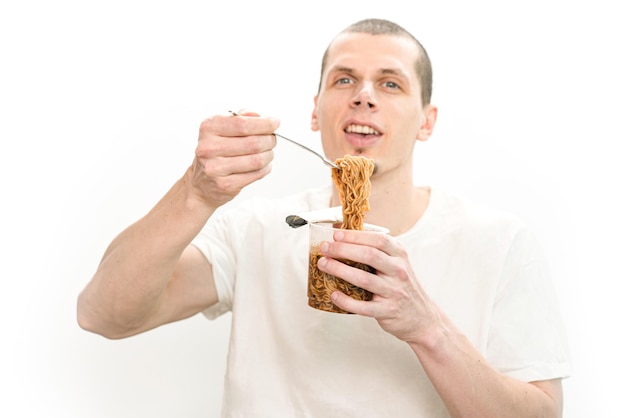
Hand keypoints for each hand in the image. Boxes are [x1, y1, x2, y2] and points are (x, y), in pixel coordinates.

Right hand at [190, 110, 278, 207]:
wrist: (201, 183)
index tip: (275, 123)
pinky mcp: (225, 184)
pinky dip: (265, 168)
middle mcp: (209, 148)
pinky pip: (256, 174)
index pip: (242, 124)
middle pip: (253, 143)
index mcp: (208, 128)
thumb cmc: (216, 152)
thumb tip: (260, 116)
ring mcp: (215, 168)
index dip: (264, 123)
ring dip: (269, 155)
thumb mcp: (222, 128)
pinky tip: (262, 166)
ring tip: (267, 153)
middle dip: (269, 140)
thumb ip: (240, 118)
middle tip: (272, 139)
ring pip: (257, 160)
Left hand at [317, 229, 442, 342]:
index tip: (336, 234)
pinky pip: (363, 306)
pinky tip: (334, 294)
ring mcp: (394, 291)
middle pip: (369, 255)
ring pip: (363, 279)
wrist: (422, 317)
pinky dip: (346, 300)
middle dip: (343, 250)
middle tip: (325, 248)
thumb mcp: (396, 263)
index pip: (378, 239)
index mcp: (399, 255)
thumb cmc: (402, 286)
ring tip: (323, 265)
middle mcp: (398, 271)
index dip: (355, 236)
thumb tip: (342, 235)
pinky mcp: (387, 311)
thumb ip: (375, 250)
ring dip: (339, 270)